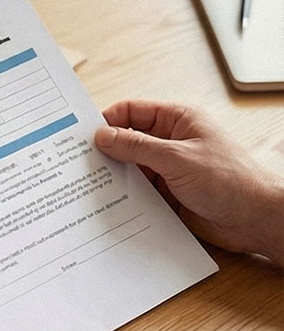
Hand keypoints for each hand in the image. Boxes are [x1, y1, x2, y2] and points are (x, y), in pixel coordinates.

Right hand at [96, 99, 283, 264]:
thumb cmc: (230, 180)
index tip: (82, 137)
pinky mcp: (166, 193)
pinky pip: (136, 191)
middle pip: (126, 140)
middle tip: (77, 164)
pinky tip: (106, 204)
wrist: (254, 218)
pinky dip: (122, 196)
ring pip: (128, 168)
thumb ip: (137, 147)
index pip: (132, 111)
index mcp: (178, 121)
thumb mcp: (178, 158)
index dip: (107, 121)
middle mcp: (171, 142)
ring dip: (113, 177)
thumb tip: (103, 136)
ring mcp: (167, 168)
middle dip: (105, 151)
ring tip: (87, 187)